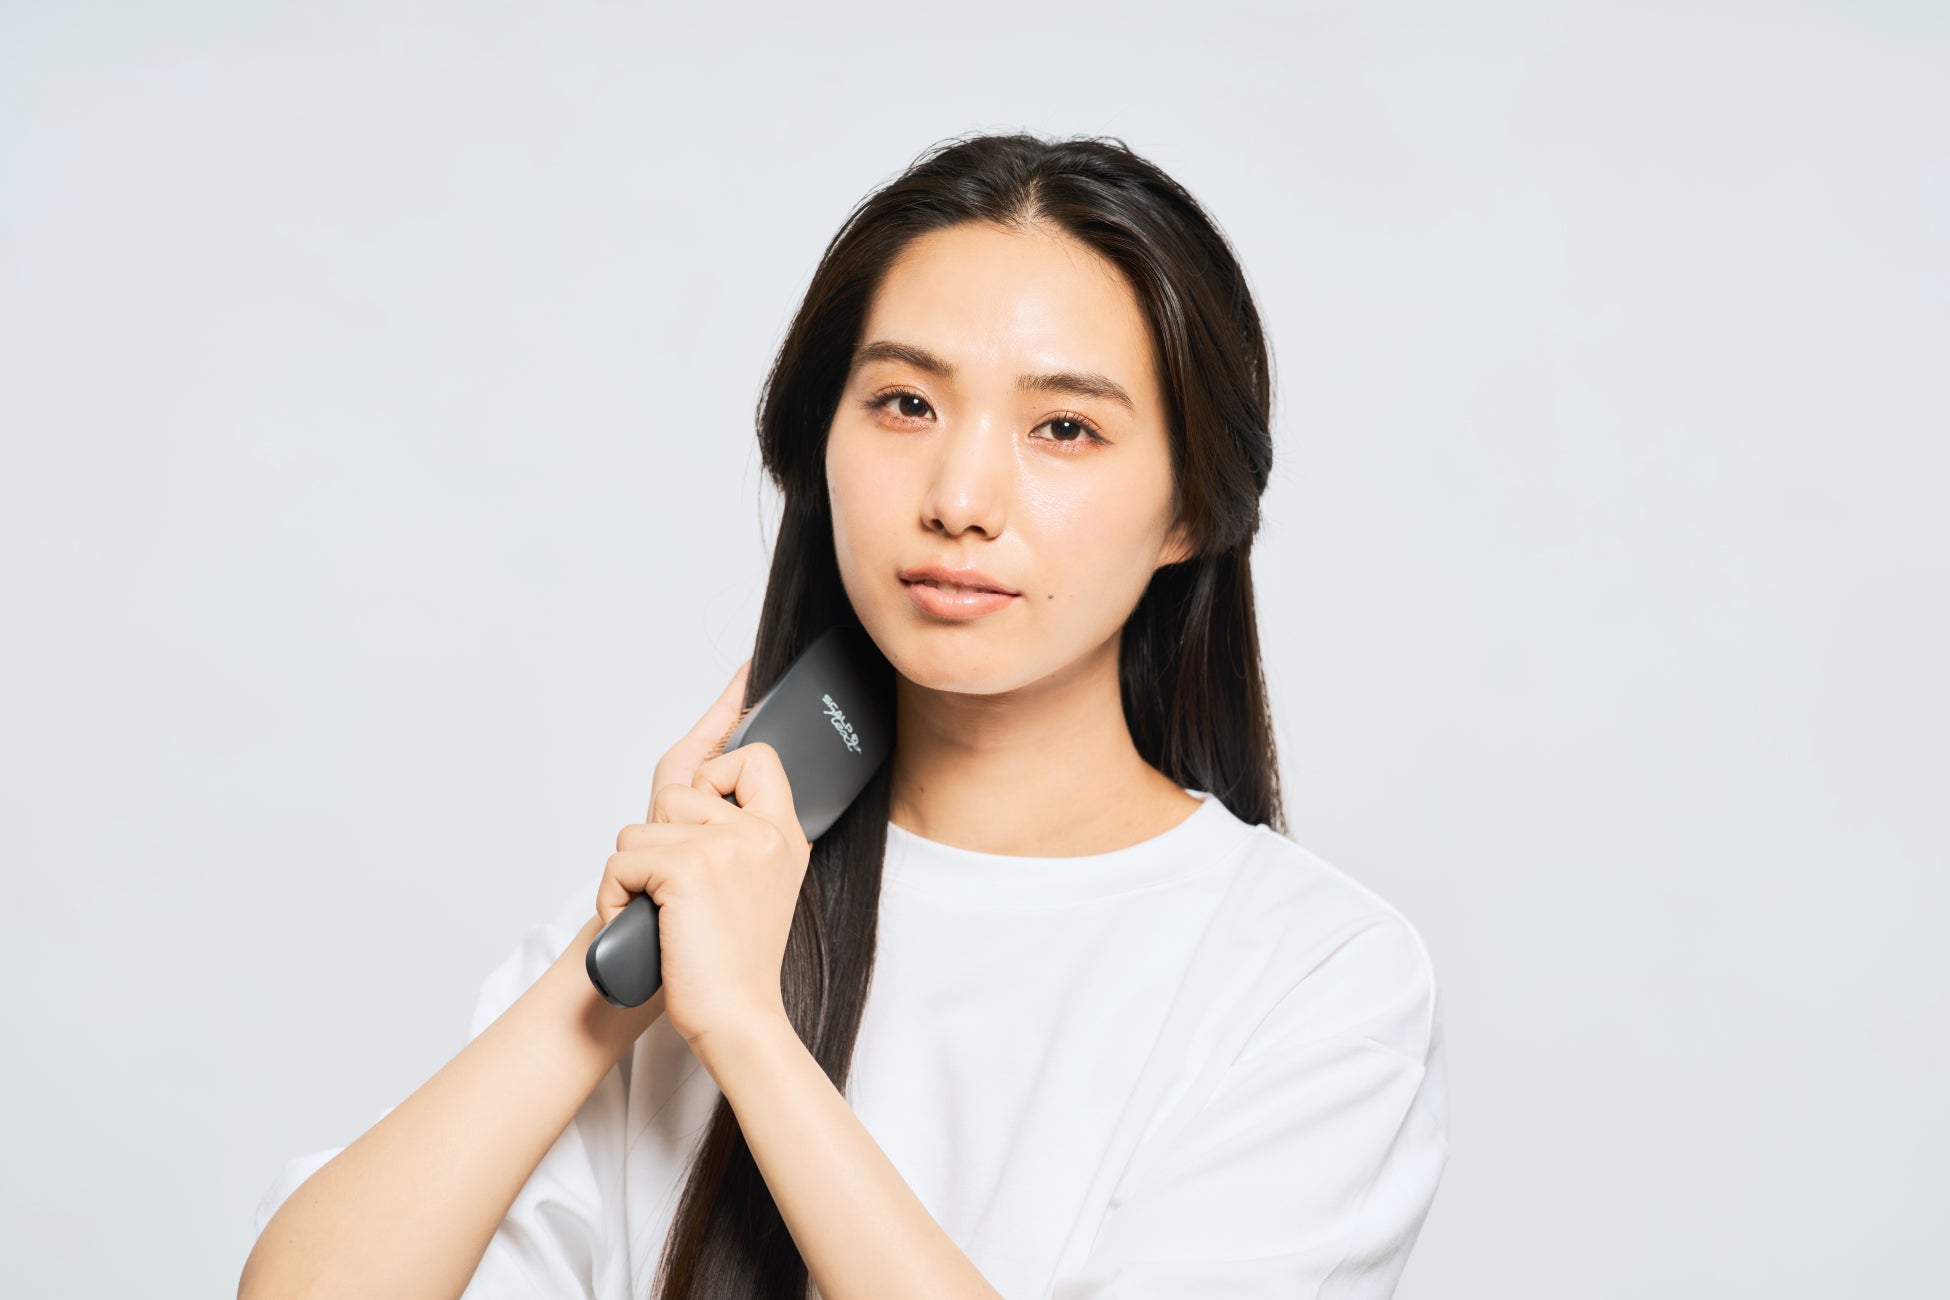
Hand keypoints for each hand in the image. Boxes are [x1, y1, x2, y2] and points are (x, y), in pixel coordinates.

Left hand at [595, 657, 809, 1050]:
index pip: (753, 756)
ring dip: (632, 873)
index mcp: (784, 835)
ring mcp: (729, 846)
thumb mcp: (754, 886)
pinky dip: (617, 895)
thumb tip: (713, 778)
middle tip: (677, 888)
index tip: (745, 679)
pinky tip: (644, 924)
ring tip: (660, 914)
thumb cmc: (733, 963)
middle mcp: (763, 833)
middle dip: (659, 836)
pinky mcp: (690, 867)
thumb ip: (738, 833)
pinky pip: (625, 857)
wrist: (736, 1019)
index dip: (732, 722)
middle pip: (683, 788)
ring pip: (644, 825)